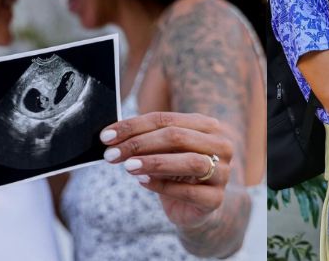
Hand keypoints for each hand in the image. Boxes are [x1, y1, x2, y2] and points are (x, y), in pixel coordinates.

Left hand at [99, 112, 233, 228]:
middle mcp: (221, 145)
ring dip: (154, 162)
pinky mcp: (216, 199)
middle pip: (178, 137)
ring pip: (190, 161)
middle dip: (140, 144)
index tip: (106, 136)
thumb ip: (145, 140)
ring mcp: (222, 172)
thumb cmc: (175, 173)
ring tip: (128, 167)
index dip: (134, 126)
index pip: (166, 119)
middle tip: (112, 154)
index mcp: (207, 126)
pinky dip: (163, 186)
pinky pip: (189, 191)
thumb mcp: (161, 152)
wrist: (193, 208)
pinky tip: (143, 182)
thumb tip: (112, 135)